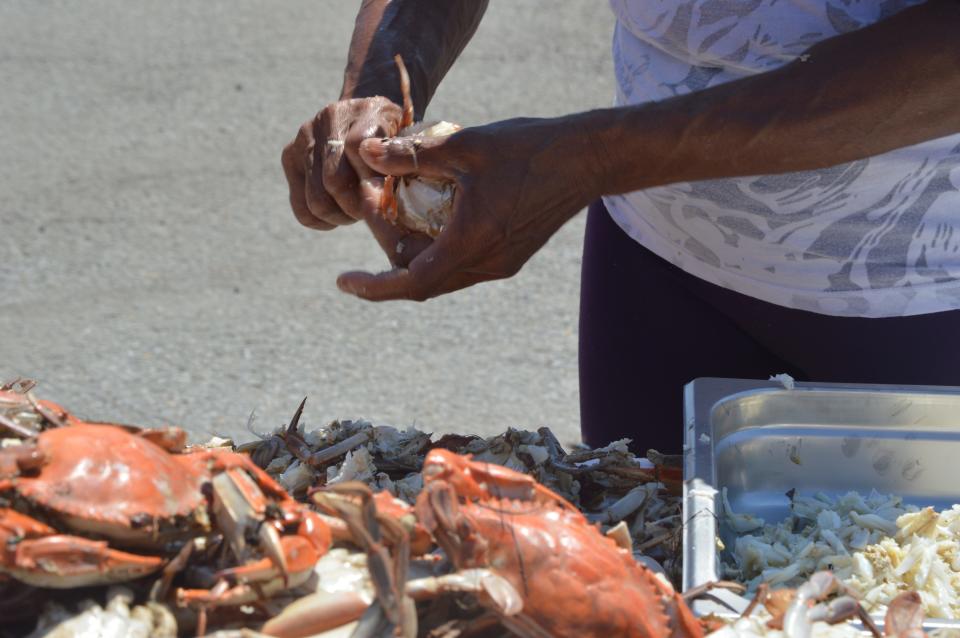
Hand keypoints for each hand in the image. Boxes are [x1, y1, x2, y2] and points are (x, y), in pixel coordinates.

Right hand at [281, 97, 431, 265]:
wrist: (372, 118)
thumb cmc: (400, 142)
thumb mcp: (413, 144)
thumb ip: (405, 161)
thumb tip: (385, 191)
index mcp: (367, 110)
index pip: (358, 148)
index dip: (373, 180)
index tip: (387, 193)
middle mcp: (330, 117)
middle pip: (334, 181)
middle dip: (357, 206)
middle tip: (372, 209)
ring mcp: (305, 136)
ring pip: (317, 200)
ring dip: (341, 216)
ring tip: (357, 211)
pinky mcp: (289, 156)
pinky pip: (302, 209)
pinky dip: (322, 221)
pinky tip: (339, 214)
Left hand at [336, 116, 602, 300]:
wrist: (587, 159)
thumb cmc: (528, 148)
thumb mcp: (464, 145)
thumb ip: (412, 154)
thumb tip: (366, 153)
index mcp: (472, 242)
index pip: (412, 282)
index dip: (373, 288)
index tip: (343, 282)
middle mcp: (487, 263)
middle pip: (423, 278)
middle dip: (390, 254)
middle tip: (373, 209)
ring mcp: (501, 263)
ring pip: (443, 273)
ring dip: (415, 252)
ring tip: (395, 211)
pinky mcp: (511, 255)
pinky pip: (463, 263)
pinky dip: (438, 246)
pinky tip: (431, 211)